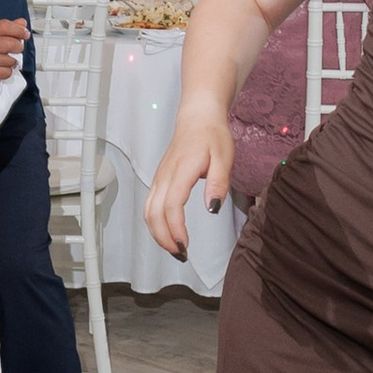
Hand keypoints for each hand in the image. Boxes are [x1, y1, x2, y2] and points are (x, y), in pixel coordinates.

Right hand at [0, 19, 27, 86]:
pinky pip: (7, 72)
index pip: (5, 26)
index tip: (25, 34)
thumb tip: (22, 23)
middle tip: (14, 49)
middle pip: (12, 43)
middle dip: (18, 47)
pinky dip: (6, 72)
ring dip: (11, 61)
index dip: (19, 30)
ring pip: (11, 59)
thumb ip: (5, 28)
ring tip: (2, 60)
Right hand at [144, 107, 231, 257]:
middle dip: (164, 238)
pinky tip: (168, 233)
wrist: (198, 118)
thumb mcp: (224, 157)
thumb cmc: (212, 136)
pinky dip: (155, 224)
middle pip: (153, 213)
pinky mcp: (159, 180)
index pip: (171, 205)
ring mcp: (159, 178)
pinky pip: (150, 206)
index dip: (175, 228)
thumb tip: (212, 208)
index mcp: (181, 170)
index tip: (184, 245)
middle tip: (181, 254)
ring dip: (158, 233)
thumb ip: (219, 183)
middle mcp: (165, 176)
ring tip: (175, 248)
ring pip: (148, 211)